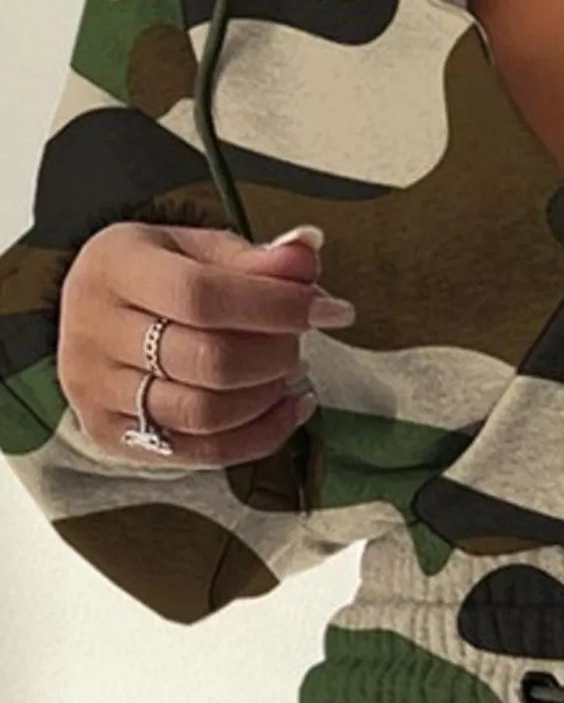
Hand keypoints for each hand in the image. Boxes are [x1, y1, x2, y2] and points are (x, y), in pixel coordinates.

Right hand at [54, 220, 355, 465]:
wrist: (94, 322)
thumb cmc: (159, 279)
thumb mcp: (200, 252)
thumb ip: (257, 258)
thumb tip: (310, 251)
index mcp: (115, 265)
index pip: (203, 296)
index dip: (277, 307)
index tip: (331, 311)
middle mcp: (93, 328)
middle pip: (209, 361)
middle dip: (275, 355)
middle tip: (298, 342)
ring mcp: (96, 388)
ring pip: (206, 413)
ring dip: (267, 398)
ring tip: (288, 374)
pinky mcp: (111, 435)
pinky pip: (203, 451)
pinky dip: (261, 435)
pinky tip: (288, 407)